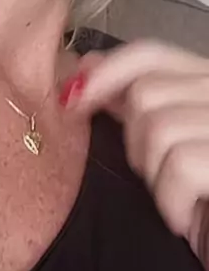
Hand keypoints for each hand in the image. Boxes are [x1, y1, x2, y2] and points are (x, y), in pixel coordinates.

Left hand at [70, 41, 208, 268]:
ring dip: (154, 174)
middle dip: (134, 140)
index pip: (150, 53)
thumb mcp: (173, 134)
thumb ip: (136, 100)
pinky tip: (185, 217)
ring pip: (156, 128)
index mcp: (206, 78)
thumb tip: (84, 72)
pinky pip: (179, 165)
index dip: (106, 70)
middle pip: (145, 93)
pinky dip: (172, 201)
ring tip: (175, 196)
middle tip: (157, 174)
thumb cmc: (198, 184)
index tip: (75, 97)